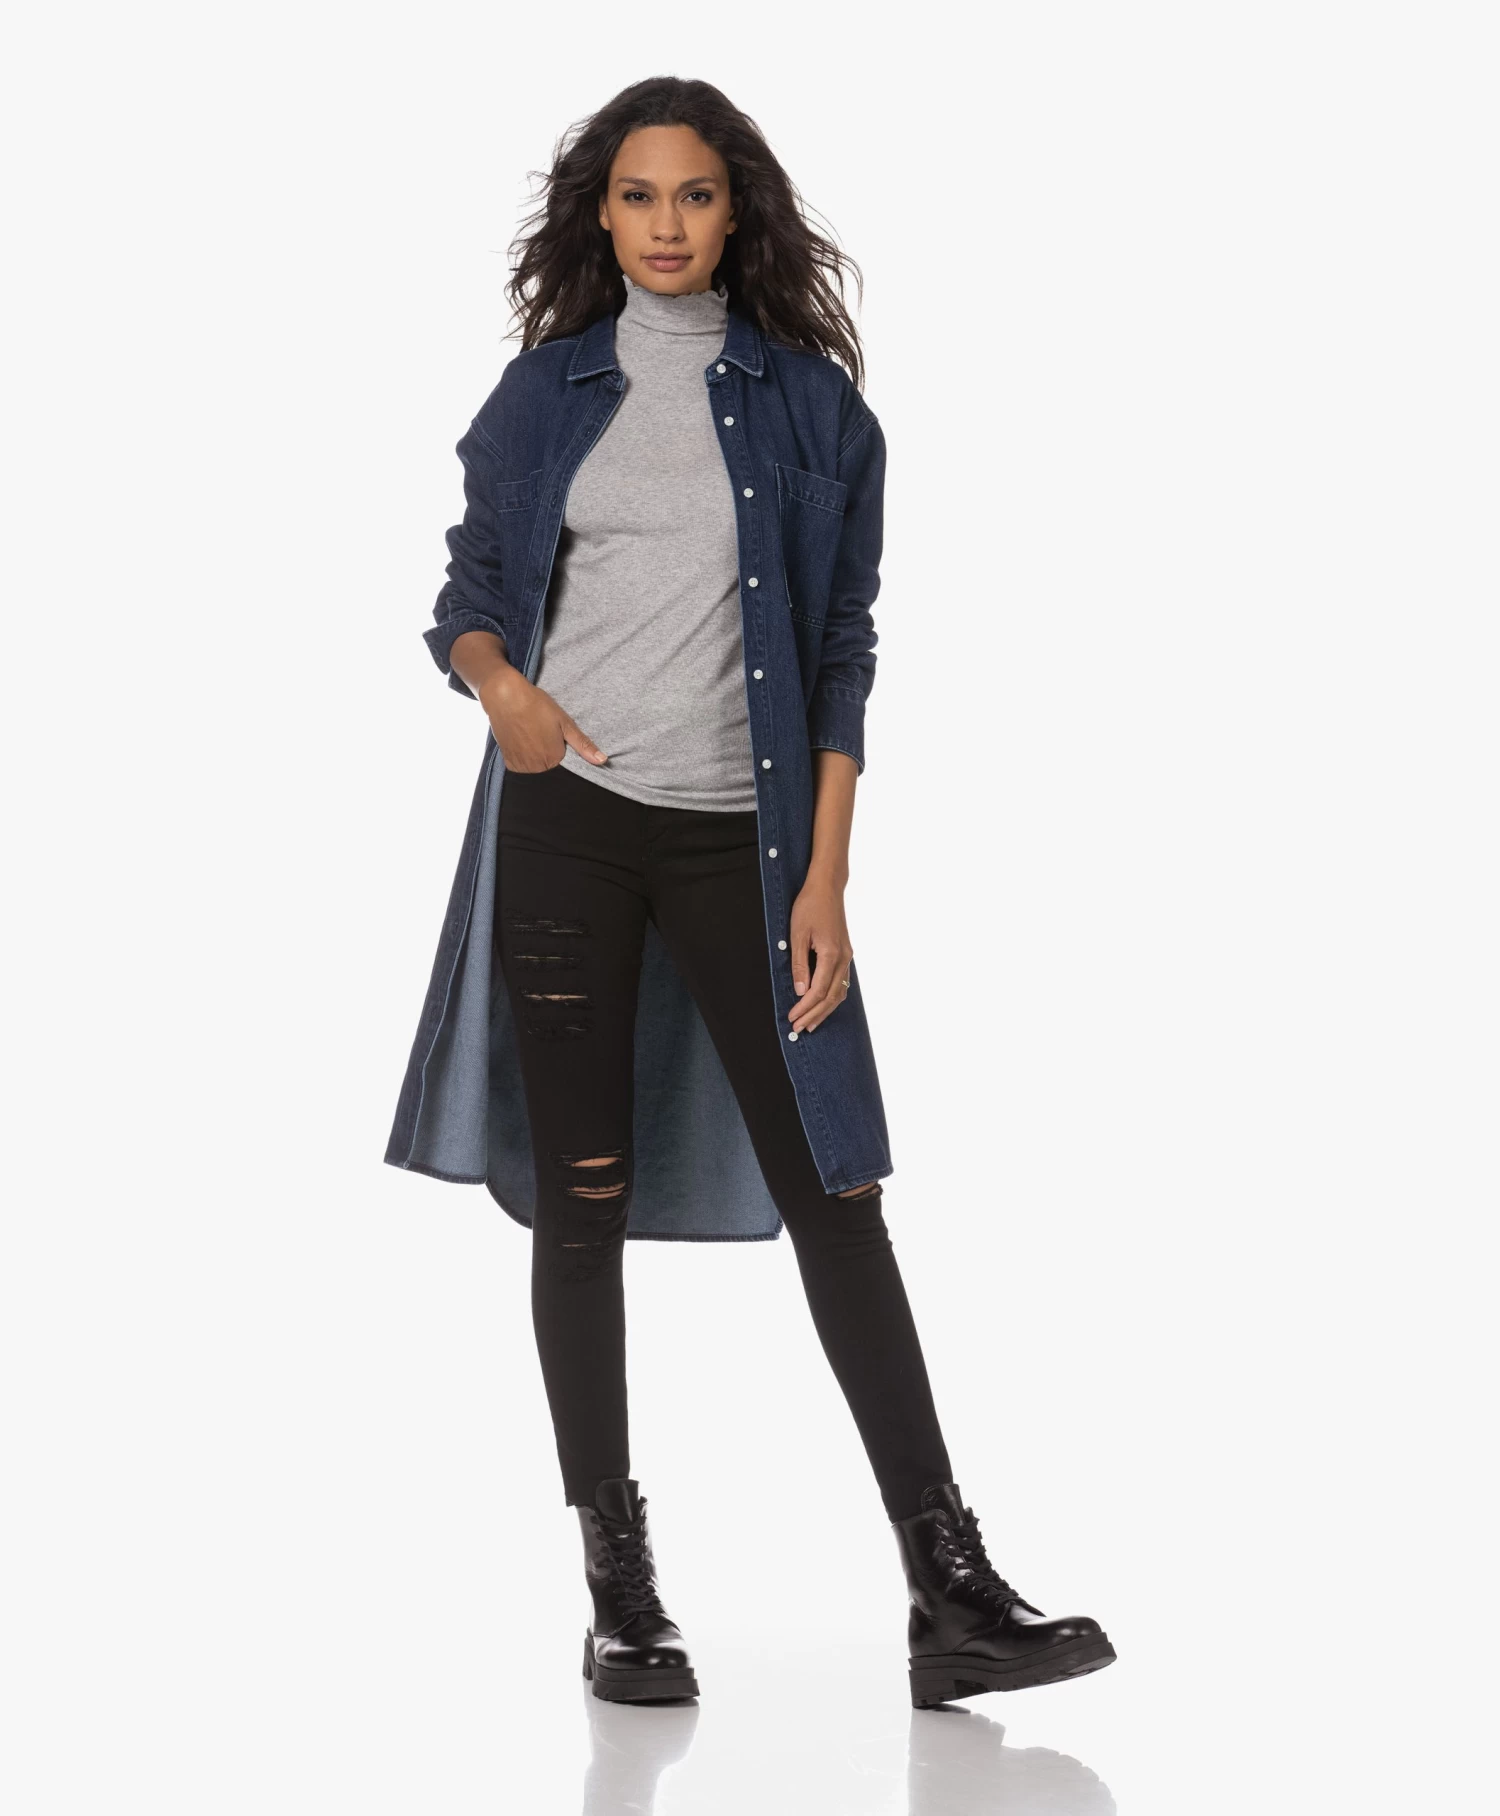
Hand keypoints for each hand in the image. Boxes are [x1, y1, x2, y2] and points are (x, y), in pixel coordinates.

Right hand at [479, 669, 607, 772]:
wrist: (504, 696)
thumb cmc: (536, 706)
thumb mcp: (564, 723)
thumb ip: (583, 744)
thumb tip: (602, 761)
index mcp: (554, 759)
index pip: (566, 766)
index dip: (562, 751)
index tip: (556, 738)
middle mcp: (536, 767)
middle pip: (549, 767)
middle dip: (550, 754)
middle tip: (543, 733)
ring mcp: (520, 765)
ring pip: (535, 768)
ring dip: (536, 757)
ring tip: (533, 735)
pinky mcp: (508, 761)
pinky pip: (521, 766)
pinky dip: (523, 757)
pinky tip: (523, 740)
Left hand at [787, 875, 853, 1034]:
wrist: (827, 888)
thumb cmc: (809, 906)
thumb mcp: (797, 934)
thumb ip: (799, 964)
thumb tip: (800, 991)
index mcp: (831, 954)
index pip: (818, 991)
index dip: (805, 1008)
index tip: (792, 1018)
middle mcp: (844, 958)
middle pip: (831, 996)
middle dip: (814, 1015)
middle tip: (799, 1028)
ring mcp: (847, 956)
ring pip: (840, 992)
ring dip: (825, 1010)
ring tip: (811, 1023)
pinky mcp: (846, 953)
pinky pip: (842, 982)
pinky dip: (832, 997)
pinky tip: (824, 1005)